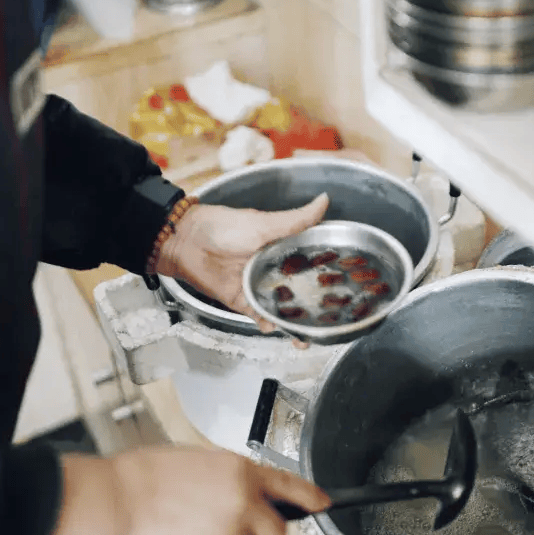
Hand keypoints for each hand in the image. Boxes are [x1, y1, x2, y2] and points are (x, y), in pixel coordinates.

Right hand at [39, 448, 329, 534]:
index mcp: (241, 472)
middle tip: (242, 522)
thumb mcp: (201, 460)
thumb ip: (233, 477)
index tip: (324, 503)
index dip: (311, 496)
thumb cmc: (147, 476)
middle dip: (265, 528)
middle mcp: (242, 504)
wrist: (116, 503)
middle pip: (278, 531)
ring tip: (198, 525)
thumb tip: (249, 491)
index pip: (290, 485)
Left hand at [155, 194, 329, 332]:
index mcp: (283, 249)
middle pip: (300, 290)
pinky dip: (269, 324)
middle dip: (314, 305)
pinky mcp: (242, 301)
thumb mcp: (263, 224)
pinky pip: (260, 316)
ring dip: (294, 321)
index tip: (348, 285)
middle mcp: (274, 269)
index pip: (311, 263)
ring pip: (282, 307)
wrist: (185, 242)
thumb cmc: (222, 227)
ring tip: (308, 333)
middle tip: (330, 318)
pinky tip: (277, 328)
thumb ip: (295, 220)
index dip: (328, 274)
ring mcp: (258, 286)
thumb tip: (324, 201)